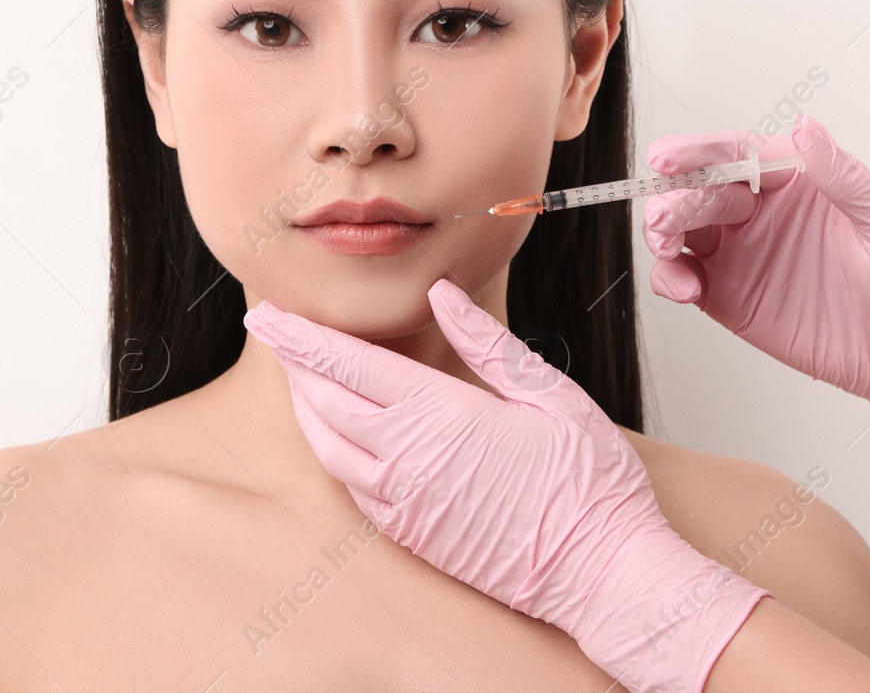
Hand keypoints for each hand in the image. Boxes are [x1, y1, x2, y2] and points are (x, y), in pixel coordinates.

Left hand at [244, 278, 769, 692]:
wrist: (600, 574)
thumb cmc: (588, 483)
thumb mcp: (549, 393)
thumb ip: (488, 343)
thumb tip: (444, 295)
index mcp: (441, 414)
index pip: (348, 363)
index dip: (302, 336)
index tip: (269, 313)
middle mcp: (408, 459)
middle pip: (324, 400)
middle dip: (291, 361)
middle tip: (268, 330)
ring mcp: (404, 503)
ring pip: (327, 448)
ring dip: (305, 407)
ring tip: (297, 376)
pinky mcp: (411, 536)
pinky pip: (352, 488)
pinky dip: (332, 452)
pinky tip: (337, 435)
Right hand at [643, 111, 869, 496]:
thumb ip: (841, 174)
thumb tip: (805, 125)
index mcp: (793, 183)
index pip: (733, 153)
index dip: (697, 152)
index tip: (669, 156)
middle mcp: (758, 213)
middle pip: (696, 190)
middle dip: (672, 197)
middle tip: (665, 216)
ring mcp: (740, 255)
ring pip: (680, 231)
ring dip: (661, 232)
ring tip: (666, 245)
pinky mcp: (729, 298)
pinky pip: (683, 278)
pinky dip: (668, 277)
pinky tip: (681, 285)